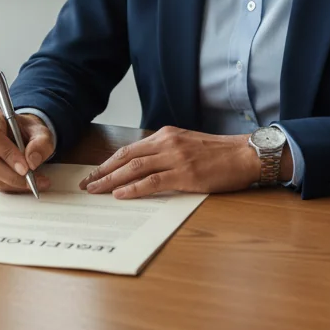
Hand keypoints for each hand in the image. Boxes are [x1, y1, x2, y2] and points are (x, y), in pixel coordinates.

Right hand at [0, 109, 54, 193]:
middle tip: (32, 180)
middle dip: (11, 175)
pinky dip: (10, 187)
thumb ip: (41, 143)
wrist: (21, 135)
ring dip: (13, 183)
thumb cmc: (27, 130)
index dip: (8, 154)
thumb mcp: (41, 131)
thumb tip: (32, 161)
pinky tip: (24, 184)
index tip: (25, 167)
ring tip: (34, 183)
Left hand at [79, 126, 261, 198]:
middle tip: (86, 184)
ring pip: (135, 168)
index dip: (108, 162)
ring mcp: (176, 158)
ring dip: (111, 180)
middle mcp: (167, 143)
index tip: (93, 173)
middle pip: (126, 157)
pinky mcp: (186, 174)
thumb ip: (165, 152)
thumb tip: (143, 167)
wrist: (244, 155)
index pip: (129, 148)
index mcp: (166, 135)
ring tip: (95, 190)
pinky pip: (153, 181)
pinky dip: (134, 188)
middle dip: (103, 171)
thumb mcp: (187, 144)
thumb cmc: (218, 154)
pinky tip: (120, 195)